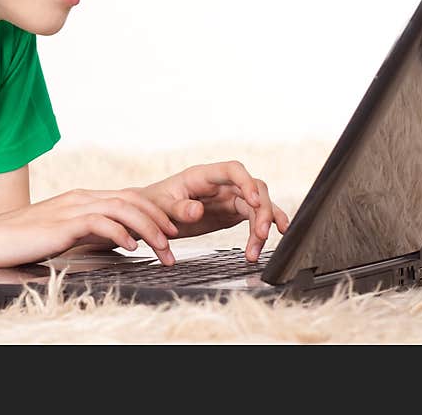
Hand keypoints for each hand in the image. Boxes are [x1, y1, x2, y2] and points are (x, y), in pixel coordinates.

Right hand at [0, 188, 179, 267]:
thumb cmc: (21, 241)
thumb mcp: (63, 235)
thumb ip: (88, 233)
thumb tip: (116, 241)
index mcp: (81, 199)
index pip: (127, 198)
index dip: (153, 212)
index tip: (171, 232)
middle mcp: (79, 198)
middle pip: (131, 199)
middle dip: (159, 219)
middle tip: (175, 242)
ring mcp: (70, 208)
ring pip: (122, 208)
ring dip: (148, 228)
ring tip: (162, 248)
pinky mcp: (61, 223)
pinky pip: (99, 222)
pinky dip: (120, 233)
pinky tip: (131, 247)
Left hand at [133, 161, 290, 261]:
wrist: (150, 215)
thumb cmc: (154, 204)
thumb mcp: (161, 206)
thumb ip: (178, 208)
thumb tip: (196, 211)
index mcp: (203, 176)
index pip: (233, 170)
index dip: (247, 183)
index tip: (254, 201)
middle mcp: (221, 184)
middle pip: (253, 189)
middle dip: (262, 210)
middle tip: (261, 234)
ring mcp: (229, 197)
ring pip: (257, 205)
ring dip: (263, 225)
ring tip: (256, 251)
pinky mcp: (232, 212)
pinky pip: (254, 216)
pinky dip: (264, 226)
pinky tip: (271, 238)